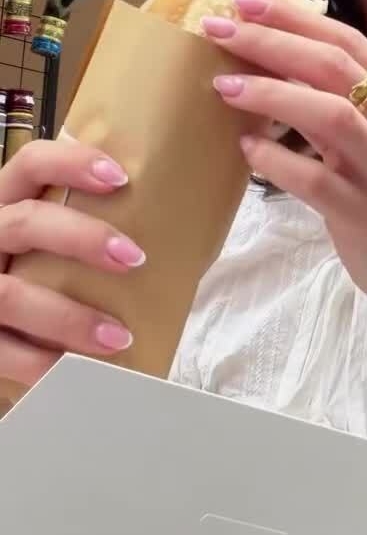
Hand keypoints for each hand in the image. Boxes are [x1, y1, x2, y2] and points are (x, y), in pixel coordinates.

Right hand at [0, 141, 142, 387]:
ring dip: (68, 316)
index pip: (31, 164)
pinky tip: (78, 371)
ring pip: (11, 294)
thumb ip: (86, 225)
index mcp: (7, 202)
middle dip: (82, 238)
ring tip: (119, 336)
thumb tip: (179, 231)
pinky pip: (3, 351)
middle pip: (25, 222)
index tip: (121, 178)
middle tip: (134, 258)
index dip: (71, 163)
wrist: (0, 321)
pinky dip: (42, 363)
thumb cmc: (41, 272)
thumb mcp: (49, 238)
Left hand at [204, 0, 366, 330]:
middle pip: (336, 66)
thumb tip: (276, 63)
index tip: (244, 2)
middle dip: (274, 41)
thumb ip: (347, 104)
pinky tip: (247, 150)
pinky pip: (316, 180)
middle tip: (221, 29)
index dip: (294, 17)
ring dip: (272, 93)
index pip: (349, 42)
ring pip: (331, 114)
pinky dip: (277, 160)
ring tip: (224, 85)